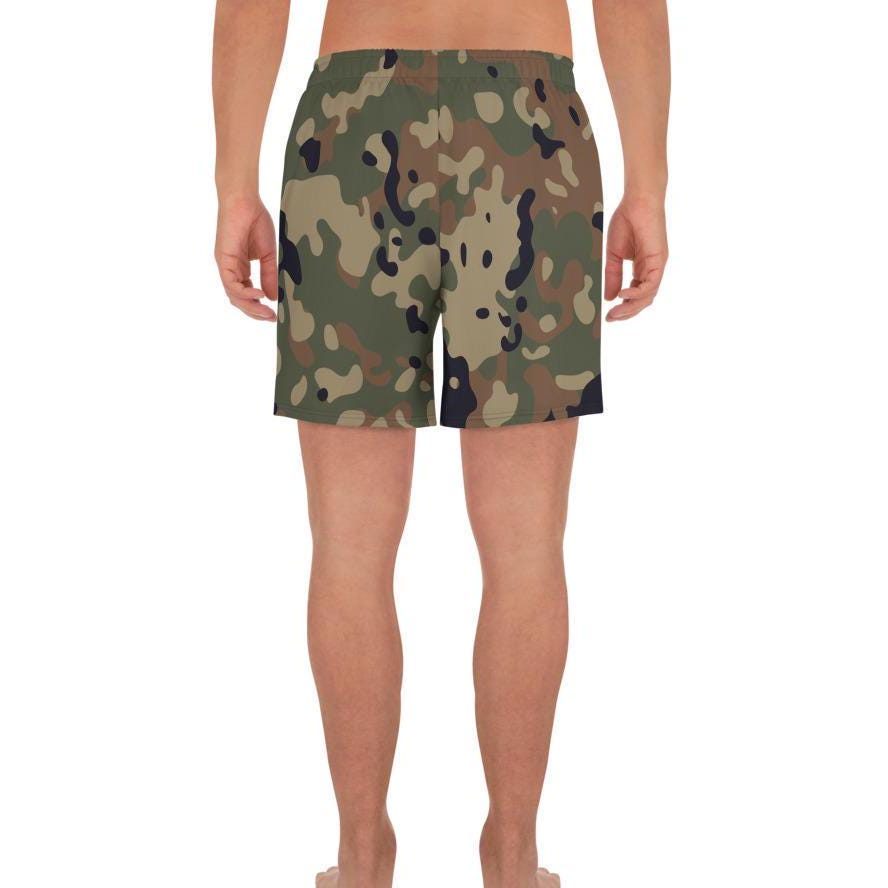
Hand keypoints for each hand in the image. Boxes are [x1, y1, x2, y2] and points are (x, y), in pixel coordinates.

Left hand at [214, 195, 276, 320]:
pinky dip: (245, 293)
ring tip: (266, 312)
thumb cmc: (255, 220)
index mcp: (240, 268)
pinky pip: (232, 284)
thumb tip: (271, 297)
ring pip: (234, 296)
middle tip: (271, 318)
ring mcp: (226, 266)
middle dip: (255, 312)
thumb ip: (269, 275)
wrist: (244, 200)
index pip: (246, 294)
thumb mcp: (268, 254)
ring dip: (250, 306)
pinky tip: (258, 295)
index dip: (259, 306)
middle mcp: (231, 269)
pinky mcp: (224, 260)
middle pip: (239, 300)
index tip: (274, 315)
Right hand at [604, 195, 667, 320]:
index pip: (635, 294)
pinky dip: (637, 293)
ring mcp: (657, 265)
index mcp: (642, 268)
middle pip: (643, 300)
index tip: (608, 315)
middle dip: (627, 312)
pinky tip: (623, 295)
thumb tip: (609, 298)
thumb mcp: (613, 255)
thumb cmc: (626, 221)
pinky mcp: (659, 260)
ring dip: (631, 307)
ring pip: (648, 296)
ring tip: (616, 312)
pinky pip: (651, 284)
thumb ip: (613, 276)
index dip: (623, 307)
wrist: (637, 200)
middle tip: (611, 319)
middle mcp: (651, 269)